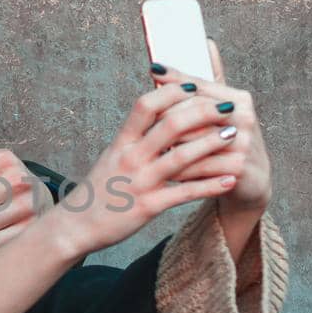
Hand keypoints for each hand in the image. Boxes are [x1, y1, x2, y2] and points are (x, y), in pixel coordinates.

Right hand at [41, 80, 240, 259]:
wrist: (76, 226)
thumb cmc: (98, 189)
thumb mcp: (112, 155)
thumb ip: (134, 135)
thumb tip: (156, 109)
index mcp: (121, 142)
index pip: (146, 105)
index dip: (172, 92)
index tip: (194, 86)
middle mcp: (130, 158)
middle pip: (170, 125)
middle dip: (203, 112)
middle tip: (226, 107)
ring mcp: (140, 182)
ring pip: (182, 157)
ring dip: (212, 143)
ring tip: (235, 135)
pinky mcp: (148, 207)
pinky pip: (184, 193)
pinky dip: (210, 186)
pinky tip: (230, 180)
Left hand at [150, 38, 272, 216]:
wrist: (253, 181)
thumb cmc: (230, 139)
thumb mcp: (225, 109)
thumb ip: (213, 79)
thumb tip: (206, 42)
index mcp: (240, 99)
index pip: (201, 85)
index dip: (176, 78)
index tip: (154, 69)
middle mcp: (245, 118)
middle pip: (194, 111)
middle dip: (167, 117)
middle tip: (145, 122)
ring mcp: (244, 144)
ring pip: (192, 140)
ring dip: (169, 146)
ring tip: (151, 148)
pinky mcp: (238, 169)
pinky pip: (197, 166)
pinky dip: (178, 169)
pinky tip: (164, 170)